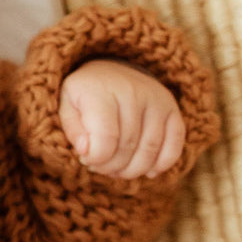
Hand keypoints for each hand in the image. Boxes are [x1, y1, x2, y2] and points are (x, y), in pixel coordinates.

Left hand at [58, 59, 184, 178]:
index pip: (105, 139)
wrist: (110, 70)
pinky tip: (148, 171)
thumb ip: (72, 129)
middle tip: (101, 169)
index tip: (86, 160)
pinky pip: (174, 144)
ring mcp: (156, 100)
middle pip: (127, 147)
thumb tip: (86, 152)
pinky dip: (162, 164)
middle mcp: (132, 92)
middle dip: (112, 167)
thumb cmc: (85, 94)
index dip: (96, 159)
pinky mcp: (172, 108)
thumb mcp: (67, 105)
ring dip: (134, 170)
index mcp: (101, 91)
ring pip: (150, 150)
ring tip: (118, 171)